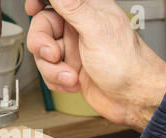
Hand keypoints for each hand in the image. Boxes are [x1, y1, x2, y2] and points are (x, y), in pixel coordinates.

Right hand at [26, 0, 165, 131]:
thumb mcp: (96, 30)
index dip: (40, 3)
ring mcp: (73, 50)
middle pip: (42, 28)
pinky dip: (57, 81)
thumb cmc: (127, 65)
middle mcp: (78, 29)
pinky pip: (48, 73)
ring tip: (71, 76)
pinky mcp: (69, 70)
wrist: (133, 99)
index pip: (57, 0)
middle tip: (53, 56)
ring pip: (42, 54)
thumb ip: (73, 7)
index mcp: (88, 11)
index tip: (32, 9)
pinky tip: (74, 83)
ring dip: (53, 70)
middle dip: (43, 46)